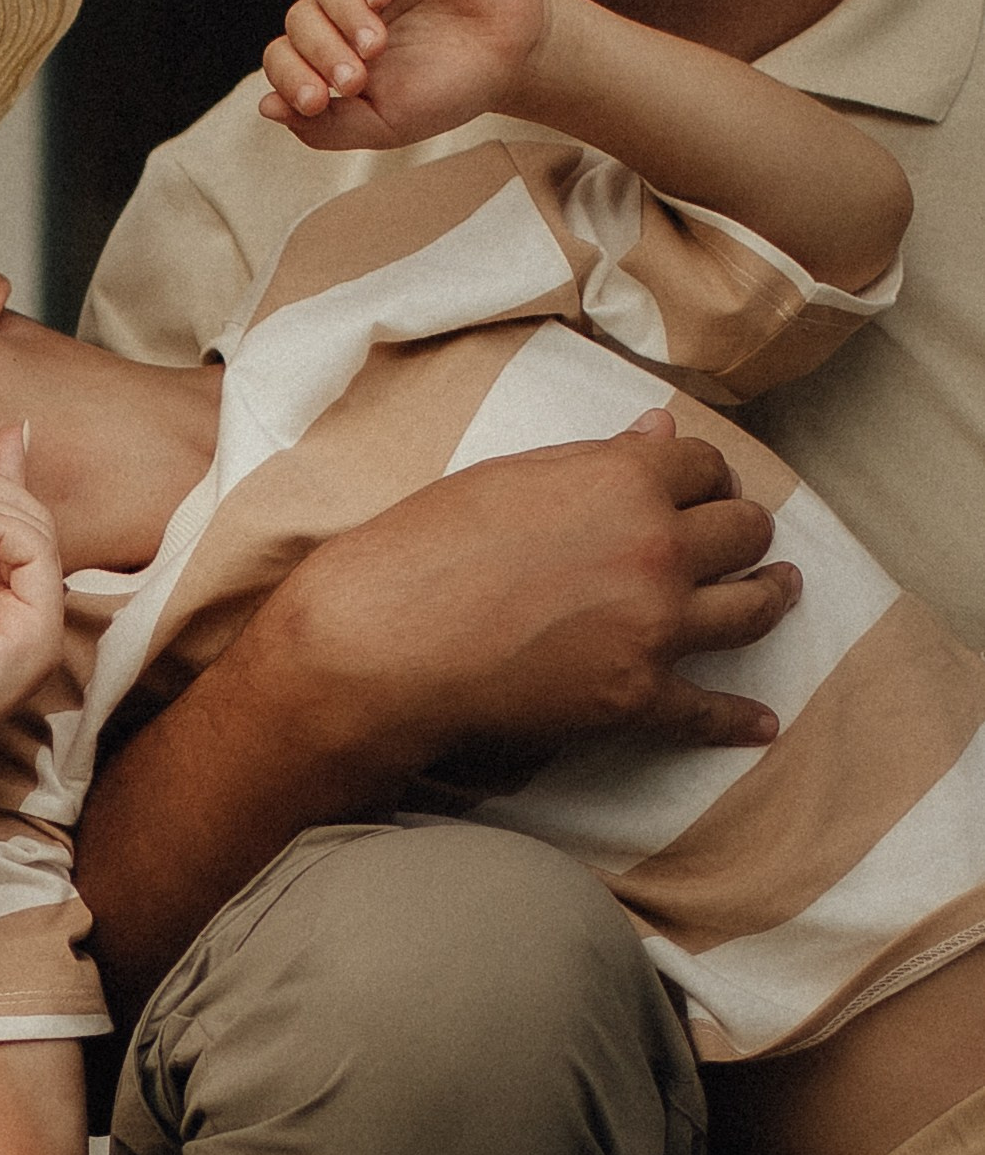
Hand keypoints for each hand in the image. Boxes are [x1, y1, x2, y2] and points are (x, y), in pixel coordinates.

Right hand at [234, 410, 798, 794]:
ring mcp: (655, 627)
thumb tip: (658, 434)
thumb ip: (593, 460)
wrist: (379, 642)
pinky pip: (708, 709)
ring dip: (770, 596)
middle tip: (732, 537)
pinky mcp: (637, 697)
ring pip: (752, 609)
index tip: (694, 487)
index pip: (703, 464)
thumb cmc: (420, 549)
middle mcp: (657, 549)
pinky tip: (758, 721)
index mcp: (623, 481)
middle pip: (743, 531)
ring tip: (775, 592)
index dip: (699, 474)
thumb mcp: (504, 479)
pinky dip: (737, 718)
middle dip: (739, 530)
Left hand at [257, 0, 549, 148]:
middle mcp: (340, 14)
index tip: (316, 102)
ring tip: (375, 47)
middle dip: (319, 53)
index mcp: (328, 55)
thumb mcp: (383, 125)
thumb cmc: (446, 93)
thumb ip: (325, 126)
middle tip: (355, 79)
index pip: (283, 57)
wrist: (512, 60)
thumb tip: (267, 108)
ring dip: (341, 14)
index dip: (289, 78)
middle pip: (299, 20)